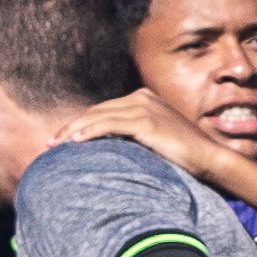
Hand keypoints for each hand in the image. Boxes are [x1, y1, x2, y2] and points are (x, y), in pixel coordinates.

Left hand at [55, 89, 225, 181]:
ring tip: (54, 145)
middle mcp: (141, 98)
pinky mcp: (146, 120)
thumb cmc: (182, 155)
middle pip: (95, 111)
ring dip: (72, 131)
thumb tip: (105, 151)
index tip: (60, 140)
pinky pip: (109, 124)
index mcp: (142, 99)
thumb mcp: (152, 142)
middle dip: (69, 127)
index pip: (102, 111)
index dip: (79, 124)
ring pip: (97, 116)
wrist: (208, 158)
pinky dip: (89, 132)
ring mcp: (144, 107)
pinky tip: (74, 143)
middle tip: (48, 144)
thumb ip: (130, 138)